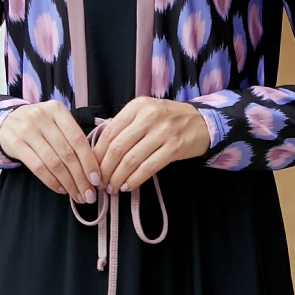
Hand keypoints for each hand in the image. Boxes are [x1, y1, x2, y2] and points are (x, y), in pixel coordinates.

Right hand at [0, 100, 100, 201]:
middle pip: (67, 153)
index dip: (89, 162)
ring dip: (68, 183)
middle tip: (89, 194)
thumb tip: (93, 169)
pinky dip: (51, 181)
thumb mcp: (56, 121)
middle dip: (81, 178)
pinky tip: (60, 189)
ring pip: (53, 163)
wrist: (6, 120)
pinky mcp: (16, 144)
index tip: (97, 180)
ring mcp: (27, 130)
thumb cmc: (39, 125)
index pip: (78, 139)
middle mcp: (42, 117)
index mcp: (57, 110)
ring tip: (77, 195)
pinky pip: (37, 167)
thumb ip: (72, 138)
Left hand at [95, 97, 210, 192]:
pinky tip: (127, 186)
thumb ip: (125, 125)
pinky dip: (135, 180)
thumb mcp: (145, 112)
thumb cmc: (169, 119)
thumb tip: (99, 150)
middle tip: (100, 182)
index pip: (109, 132)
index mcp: (137, 106)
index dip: (97, 154)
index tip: (92, 168)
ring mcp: (163, 132)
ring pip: (131, 160)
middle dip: (105, 169)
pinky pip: (148, 168)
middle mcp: (149, 116)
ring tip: (112, 187)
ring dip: (118, 178)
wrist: (202, 122)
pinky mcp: (174, 148)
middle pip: (117, 148)